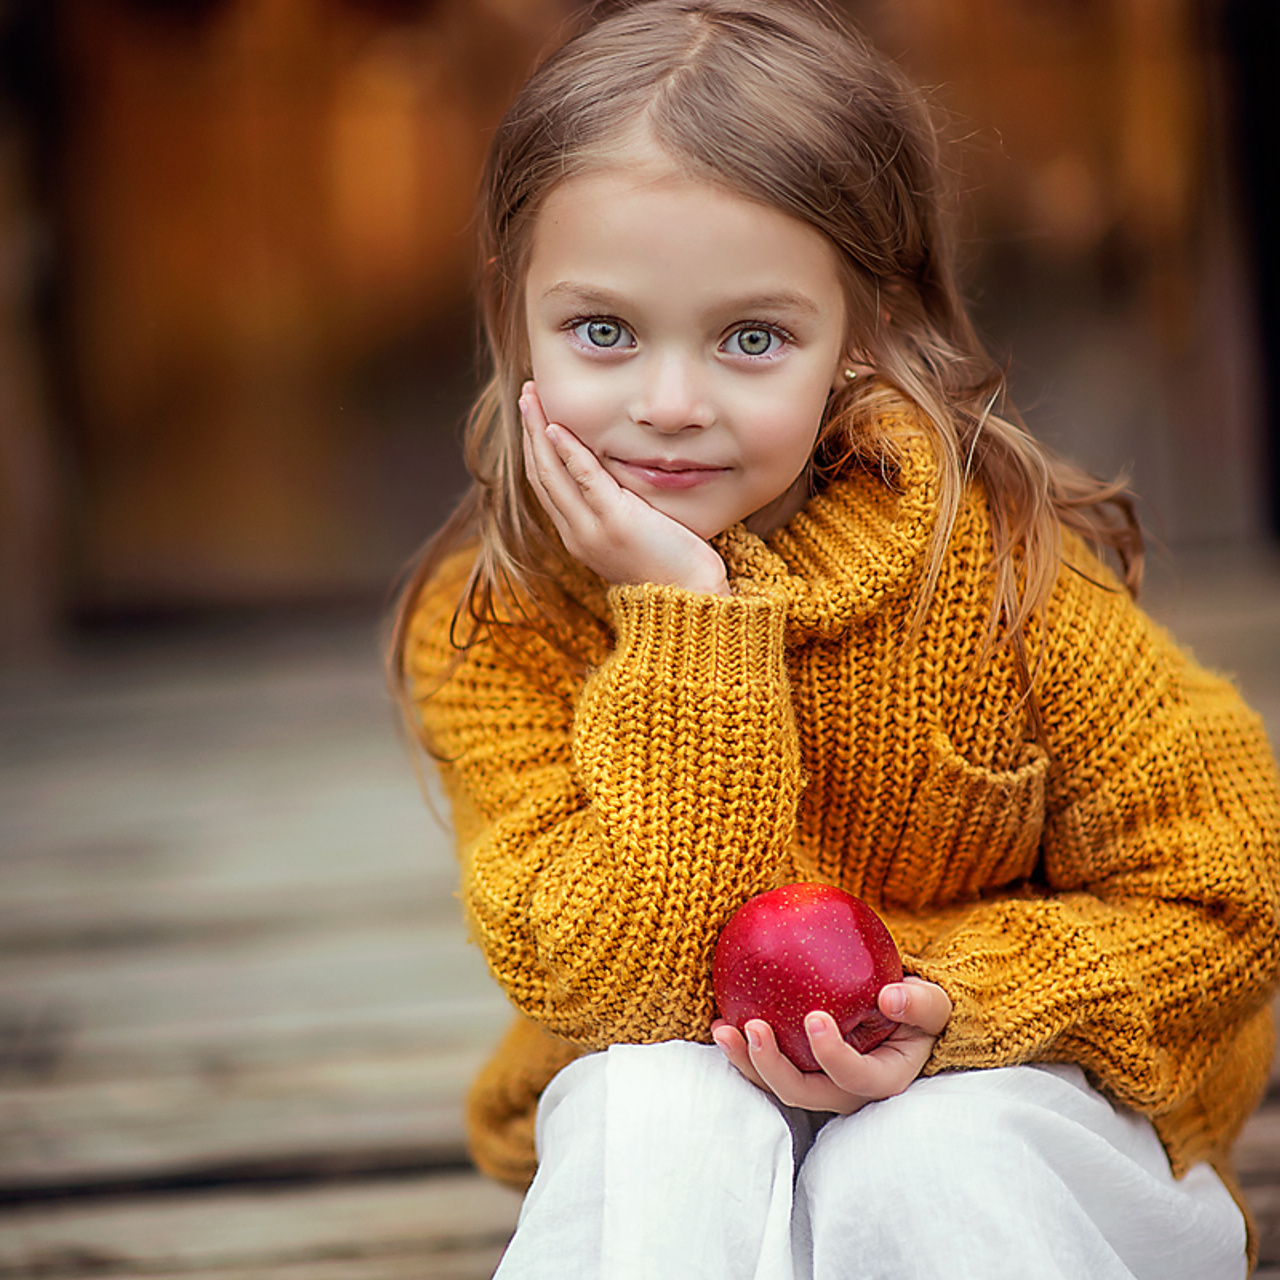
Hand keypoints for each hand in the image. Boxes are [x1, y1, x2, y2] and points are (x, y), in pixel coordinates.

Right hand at [520, 383, 730, 595]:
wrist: (688, 600)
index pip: (547, 486)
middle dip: (530, 431)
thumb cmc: (674, 570)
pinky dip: (568, 453)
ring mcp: (592, 530)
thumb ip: (623, 510)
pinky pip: (585, 480)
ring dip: (539, 431)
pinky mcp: (616, 522)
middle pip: (541, 474)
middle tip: (526, 395)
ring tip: (531, 397)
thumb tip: (624, 482)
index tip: (534, 416)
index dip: (536, 448)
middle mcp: (577, 534)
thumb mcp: (638, 536)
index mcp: (579, 537)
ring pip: (552, 473)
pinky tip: (557, 427)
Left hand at [710, 977, 951, 1113]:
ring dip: (745, 1062)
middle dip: (772, 1067)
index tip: (815, 1018)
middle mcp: (845, 1092)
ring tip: (722, 1029)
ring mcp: (817, 1084)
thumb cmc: (916, 1008)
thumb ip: (919, 1002)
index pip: (854, 1077)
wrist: (900, 1015)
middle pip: (803, 1092)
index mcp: (882, 1080)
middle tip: (753, 1027)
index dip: (832, 1055)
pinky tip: (720, 1020)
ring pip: (776, 1085)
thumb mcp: (933, 1002)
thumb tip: (891, 997)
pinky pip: (765, 1065)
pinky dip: (741, 1049)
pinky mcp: (796, 1069)